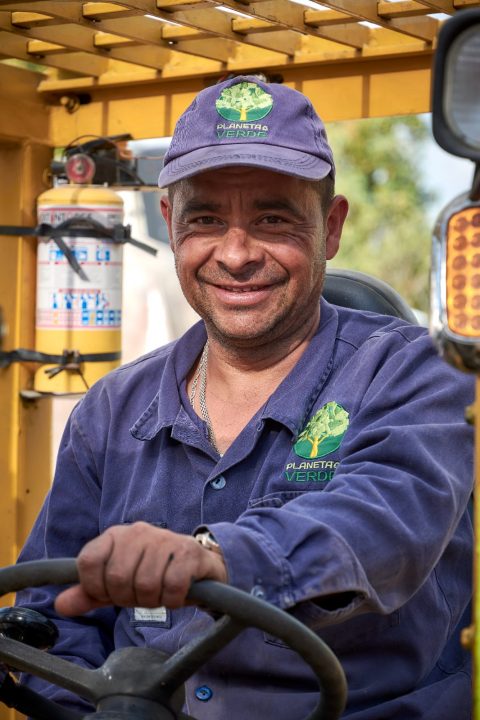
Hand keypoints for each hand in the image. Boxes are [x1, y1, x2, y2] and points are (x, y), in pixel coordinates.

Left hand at [54, 522, 226, 615]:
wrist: (197, 565)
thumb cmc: (152, 573)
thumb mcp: (117, 583)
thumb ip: (89, 593)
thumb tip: (60, 605)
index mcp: (115, 535)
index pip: (88, 561)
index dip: (95, 587)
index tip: (108, 594)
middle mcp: (138, 532)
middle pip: (117, 578)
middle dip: (128, 598)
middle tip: (140, 596)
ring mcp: (164, 539)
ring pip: (145, 585)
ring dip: (152, 601)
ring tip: (158, 594)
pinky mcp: (188, 552)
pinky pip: (172, 586)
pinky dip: (172, 599)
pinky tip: (175, 594)